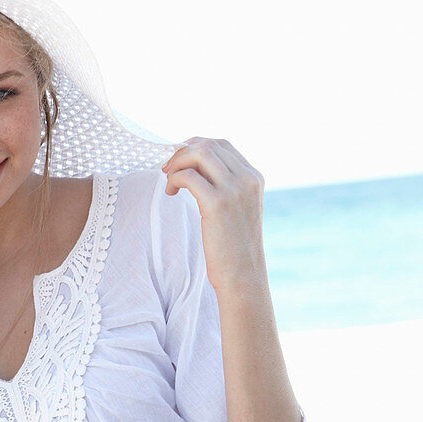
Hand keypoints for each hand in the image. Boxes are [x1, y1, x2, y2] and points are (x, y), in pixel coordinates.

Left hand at [162, 137, 267, 293]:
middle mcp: (247, 179)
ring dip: (178, 162)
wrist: (242, 276)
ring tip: (169, 180)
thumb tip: (194, 169)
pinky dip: (174, 179)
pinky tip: (171, 193)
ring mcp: (234, 190)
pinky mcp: (218, 204)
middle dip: (183, 152)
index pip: (222, 145)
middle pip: (209, 145)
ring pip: (200, 154)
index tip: (181, 161)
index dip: (196, 146)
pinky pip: (188, 176)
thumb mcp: (236, 209)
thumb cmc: (234, 247)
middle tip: (168, 169)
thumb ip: (225, 187)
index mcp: (254, 178)